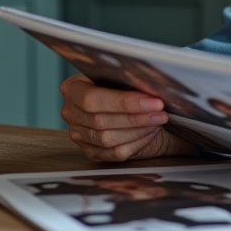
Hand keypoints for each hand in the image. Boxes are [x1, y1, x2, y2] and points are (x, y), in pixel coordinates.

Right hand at [59, 74, 195, 161]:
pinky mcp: (92, 151)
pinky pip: (114, 153)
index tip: (152, 100)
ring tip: (158, 120)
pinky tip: (151, 132)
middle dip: (136, 116)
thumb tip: (151, 84)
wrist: (126, 105)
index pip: (92, 99)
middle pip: (100, 120)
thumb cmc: (122, 86)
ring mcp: (79, 135)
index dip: (123, 102)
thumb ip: (127, 80)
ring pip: (107, 139)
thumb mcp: (119, 77)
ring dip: (138, 130)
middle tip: (160, 111)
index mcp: (72, 88)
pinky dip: (137, 143)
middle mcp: (70, 113)